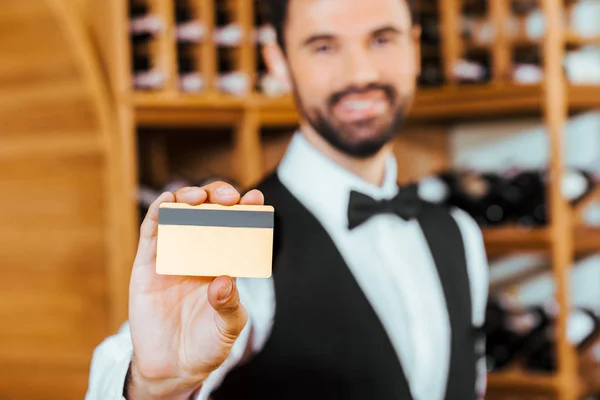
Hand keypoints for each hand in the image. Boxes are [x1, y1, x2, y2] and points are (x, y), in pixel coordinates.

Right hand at [126, 182, 263, 399]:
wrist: (173, 367)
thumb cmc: (207, 344)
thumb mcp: (228, 327)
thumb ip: (229, 305)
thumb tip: (224, 279)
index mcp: (226, 262)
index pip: (238, 227)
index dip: (247, 209)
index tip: (256, 199)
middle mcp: (201, 252)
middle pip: (209, 211)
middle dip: (219, 196)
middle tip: (229, 199)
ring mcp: (174, 254)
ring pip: (180, 213)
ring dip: (188, 197)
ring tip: (199, 197)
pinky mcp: (148, 263)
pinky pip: (151, 231)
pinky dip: (158, 212)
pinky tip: (167, 202)